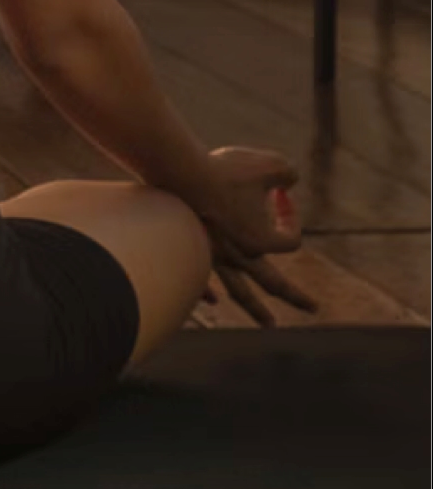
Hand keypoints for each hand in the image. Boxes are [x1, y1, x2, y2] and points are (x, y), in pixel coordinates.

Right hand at [192, 145, 317, 327]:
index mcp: (261, 241)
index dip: (292, 215)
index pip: (291, 238)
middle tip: (313, 308)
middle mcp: (239, 256)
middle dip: (295, 296)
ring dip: (255, 308)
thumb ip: (287, 172)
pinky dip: (208, 292)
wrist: (175, 177)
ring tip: (268, 324)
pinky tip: (211, 300)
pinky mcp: (189, 249)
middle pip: (273, 282)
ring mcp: (212, 256)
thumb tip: (290, 178)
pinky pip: (201, 280)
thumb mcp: (268, 164)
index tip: (280, 192)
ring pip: (238, 291)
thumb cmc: (223, 172)